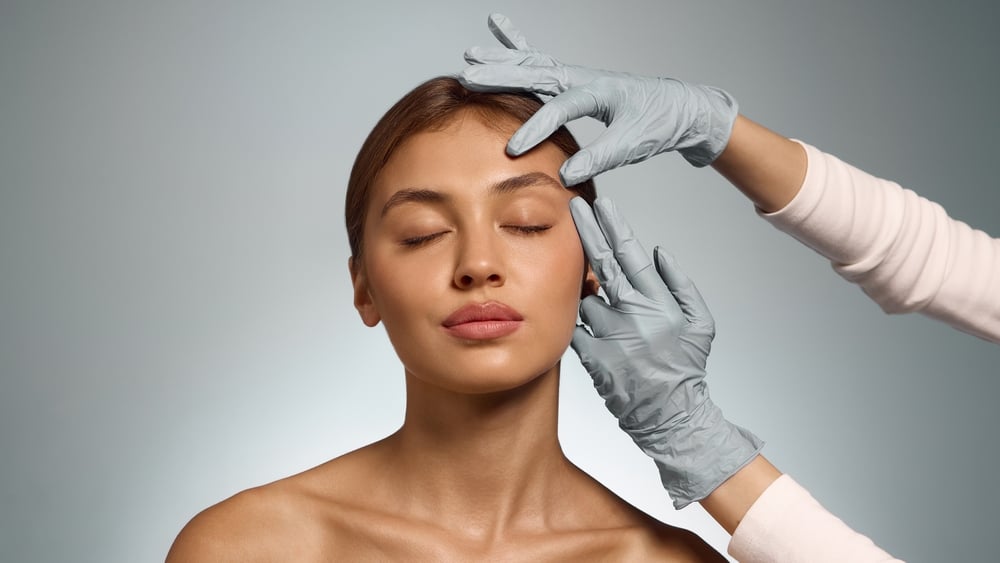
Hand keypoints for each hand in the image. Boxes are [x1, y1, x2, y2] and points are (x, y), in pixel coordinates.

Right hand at [460, 13, 739, 185]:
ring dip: (502, 60)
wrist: (680, 108)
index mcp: (598, 91)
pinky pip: (541, 60)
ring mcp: (577, 75)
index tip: (513, 150)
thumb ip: (600, 157)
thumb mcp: (633, 144)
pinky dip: (517, 45)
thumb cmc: (659, 124)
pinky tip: (498, 29)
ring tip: (470, 56)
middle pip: (536, 72)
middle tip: (469, 77)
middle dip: (501, 75)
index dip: (536, 129)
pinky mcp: (575, 80)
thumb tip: (567, 173)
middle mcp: (583, 77)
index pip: (559, 107)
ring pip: (532, 63)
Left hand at [569, 197, 761, 508]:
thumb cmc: (685, 369)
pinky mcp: (591, 358)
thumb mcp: (701, 323)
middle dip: (588, 230)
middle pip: (602, 263)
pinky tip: (583, 323)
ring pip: (585, 297)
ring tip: (594, 298)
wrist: (671, 416)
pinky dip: (577, 322)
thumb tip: (659, 251)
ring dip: (586, 291)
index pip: (630, 254)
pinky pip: (575, 328)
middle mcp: (631, 315)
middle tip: (574, 207)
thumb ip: (681, 284)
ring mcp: (609, 336)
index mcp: (658, 302)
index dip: (613, 226)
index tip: (601, 205)